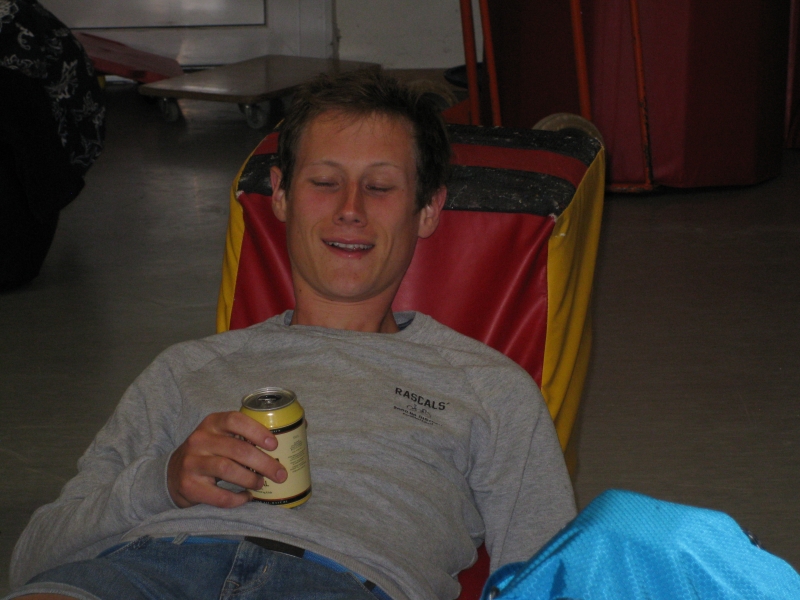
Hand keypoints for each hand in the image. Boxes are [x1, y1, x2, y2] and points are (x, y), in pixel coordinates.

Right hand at [167, 411, 286, 507]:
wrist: (173, 474)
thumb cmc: (210, 453)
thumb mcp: (222, 436)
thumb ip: (249, 433)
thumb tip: (301, 427)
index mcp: (212, 423)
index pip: (235, 420)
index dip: (257, 431)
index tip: (274, 444)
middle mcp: (200, 439)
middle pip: (237, 449)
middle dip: (264, 462)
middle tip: (280, 474)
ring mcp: (192, 462)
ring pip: (227, 470)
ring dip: (250, 479)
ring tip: (261, 484)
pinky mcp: (189, 485)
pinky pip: (218, 495)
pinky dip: (236, 499)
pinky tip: (245, 498)